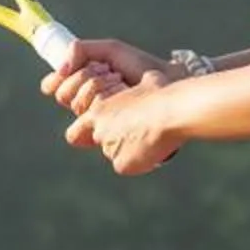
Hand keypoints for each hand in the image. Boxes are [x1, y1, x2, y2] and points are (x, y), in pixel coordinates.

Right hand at [42, 38, 164, 115]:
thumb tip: (60, 69)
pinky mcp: (111, 133)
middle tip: (108, 71)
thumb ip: (81, 50)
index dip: (57, 80)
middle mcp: (90, 107)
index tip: (73, 69)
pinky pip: (90, 117)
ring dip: (96, 85)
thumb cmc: (143, 67)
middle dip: (84, 78)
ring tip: (118, 79)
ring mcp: (100, 121)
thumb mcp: (111, 51)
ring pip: (75, 105)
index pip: (55, 89)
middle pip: (64, 96)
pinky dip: (104, 96)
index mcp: (85, 89)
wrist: (168, 80)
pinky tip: (121, 90)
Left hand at [67, 70, 183, 175]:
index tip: (106, 131)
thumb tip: (145, 86)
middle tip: (136, 134)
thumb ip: (134, 91)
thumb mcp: (144, 83)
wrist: (171, 111)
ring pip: (116, 155)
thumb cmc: (162, 93)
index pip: (78, 132)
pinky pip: (127, 166)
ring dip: (129, 150)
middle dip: (114, 140)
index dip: (87, 134)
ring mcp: (109, 149)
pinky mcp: (122, 164)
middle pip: (99, 143)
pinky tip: (152, 149)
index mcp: (99, 111)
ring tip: (150, 138)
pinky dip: (138, 162)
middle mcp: (100, 131)